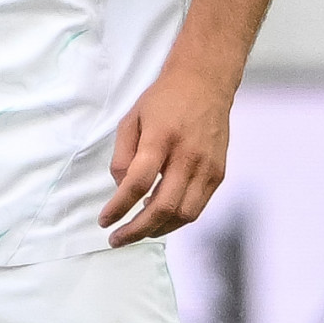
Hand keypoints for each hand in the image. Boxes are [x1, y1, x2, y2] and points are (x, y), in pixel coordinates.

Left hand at [102, 70, 233, 244]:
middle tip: (117, 239)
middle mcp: (188, 155)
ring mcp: (207, 167)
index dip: (119, 207)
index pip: (138, 182)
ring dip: (158, 229)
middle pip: (164, 206)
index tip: (104, 221)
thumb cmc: (164, 100)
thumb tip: (121, 188)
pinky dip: (177, 220)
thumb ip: (122, 156)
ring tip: (138, 229)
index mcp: (161, 138)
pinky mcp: (218, 173)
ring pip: (184, 215)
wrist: (205, 83)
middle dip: (137, 230)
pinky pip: (198, 208)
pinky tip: (160, 217)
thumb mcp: (131, 119)